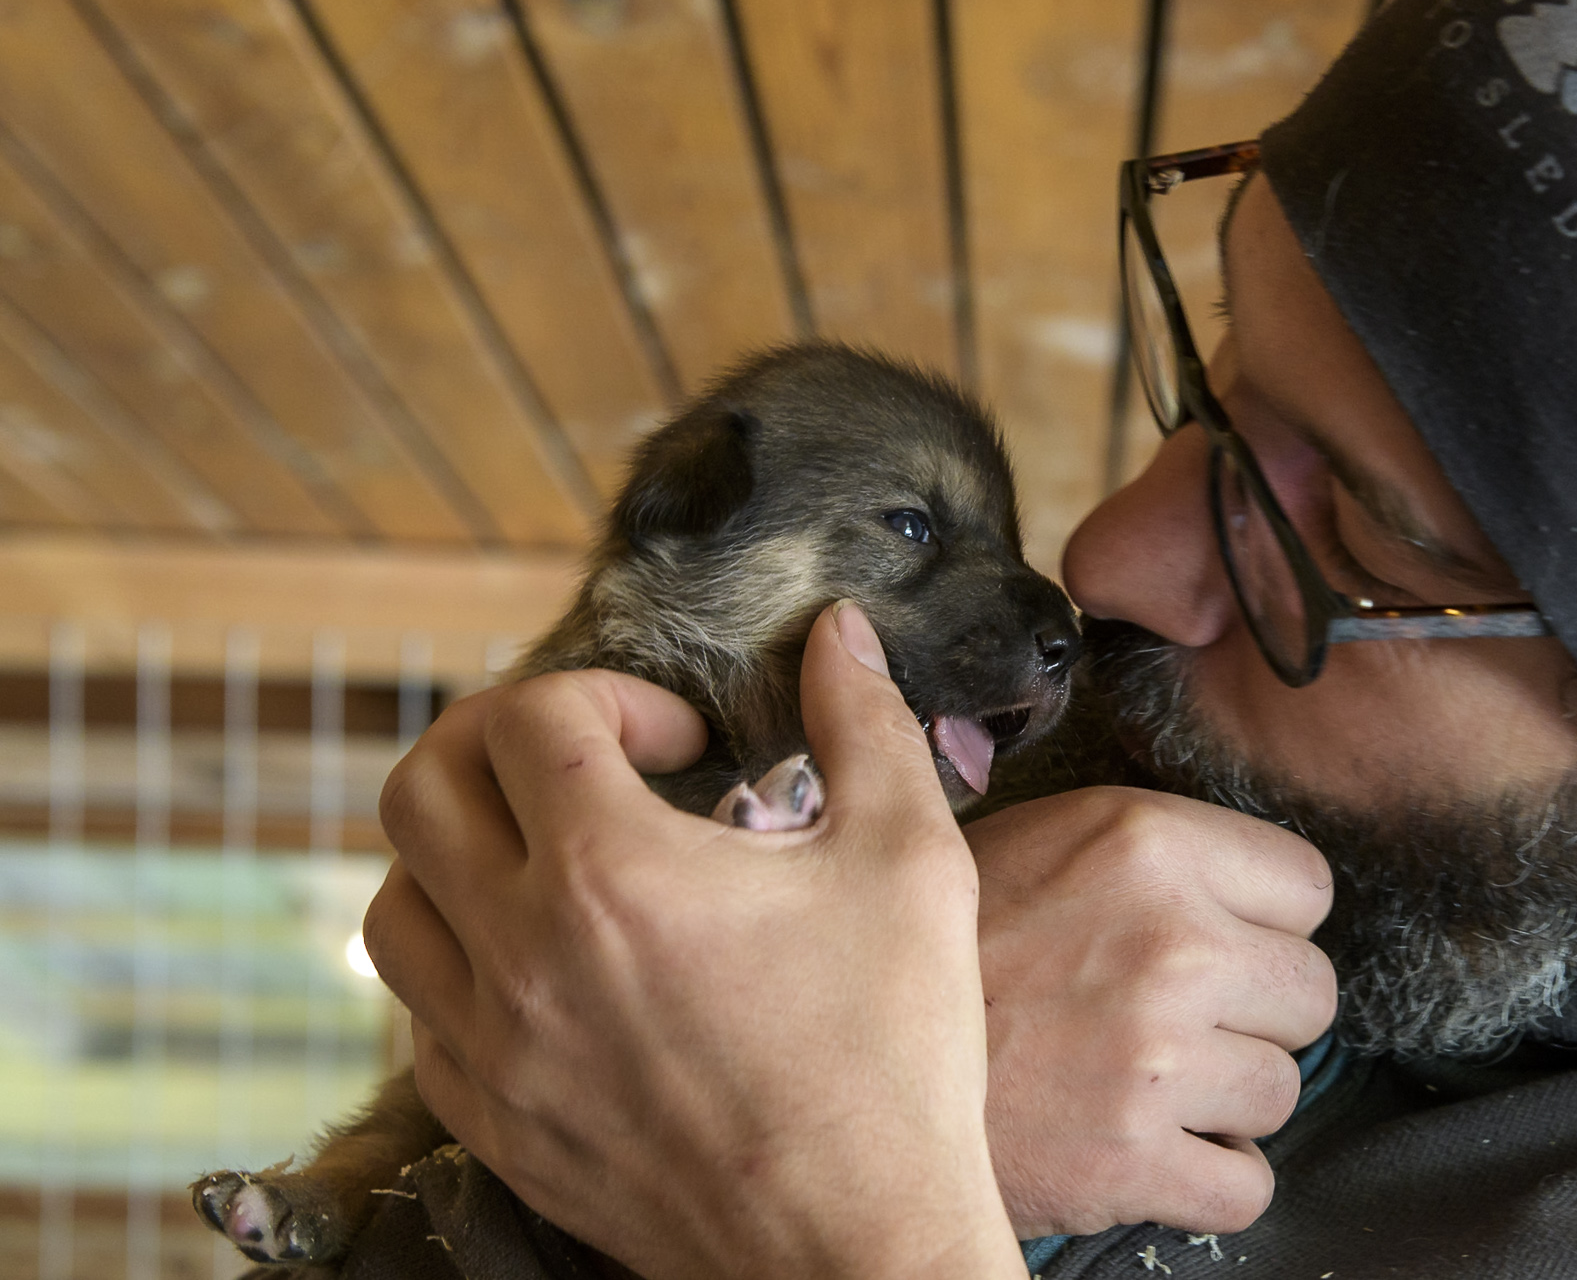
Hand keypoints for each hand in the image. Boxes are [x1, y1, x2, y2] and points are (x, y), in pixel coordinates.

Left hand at [364, 602, 1025, 1279]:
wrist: (856, 1246)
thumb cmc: (892, 1055)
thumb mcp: (908, 860)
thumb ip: (864, 724)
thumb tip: (838, 632)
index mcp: (612, 874)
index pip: (526, 716)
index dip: (608, 694)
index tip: (679, 740)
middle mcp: (522, 955)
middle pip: (420, 789)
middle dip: (496, 743)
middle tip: (582, 762)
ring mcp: (493, 1049)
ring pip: (393, 905)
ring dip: (459, 851)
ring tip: (553, 858)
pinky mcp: (494, 1125)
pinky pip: (419, 1016)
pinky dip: (459, 964)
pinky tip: (545, 967)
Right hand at [967, 789, 1336, 1237]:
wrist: (837, 1057)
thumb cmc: (940, 950)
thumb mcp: (1037, 840)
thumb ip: (1140, 846)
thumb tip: (1231, 869)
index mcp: (1146, 844)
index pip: (1306, 884)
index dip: (1264, 916)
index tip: (1222, 936)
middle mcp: (1171, 944)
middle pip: (1310, 990)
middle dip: (1255, 1009)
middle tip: (1180, 1015)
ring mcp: (1159, 1059)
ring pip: (1281, 1090)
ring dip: (1225, 1097)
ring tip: (1144, 1079)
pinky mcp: (1136, 1161)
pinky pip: (1246, 1186)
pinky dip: (1207, 1179)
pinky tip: (1150, 1146)